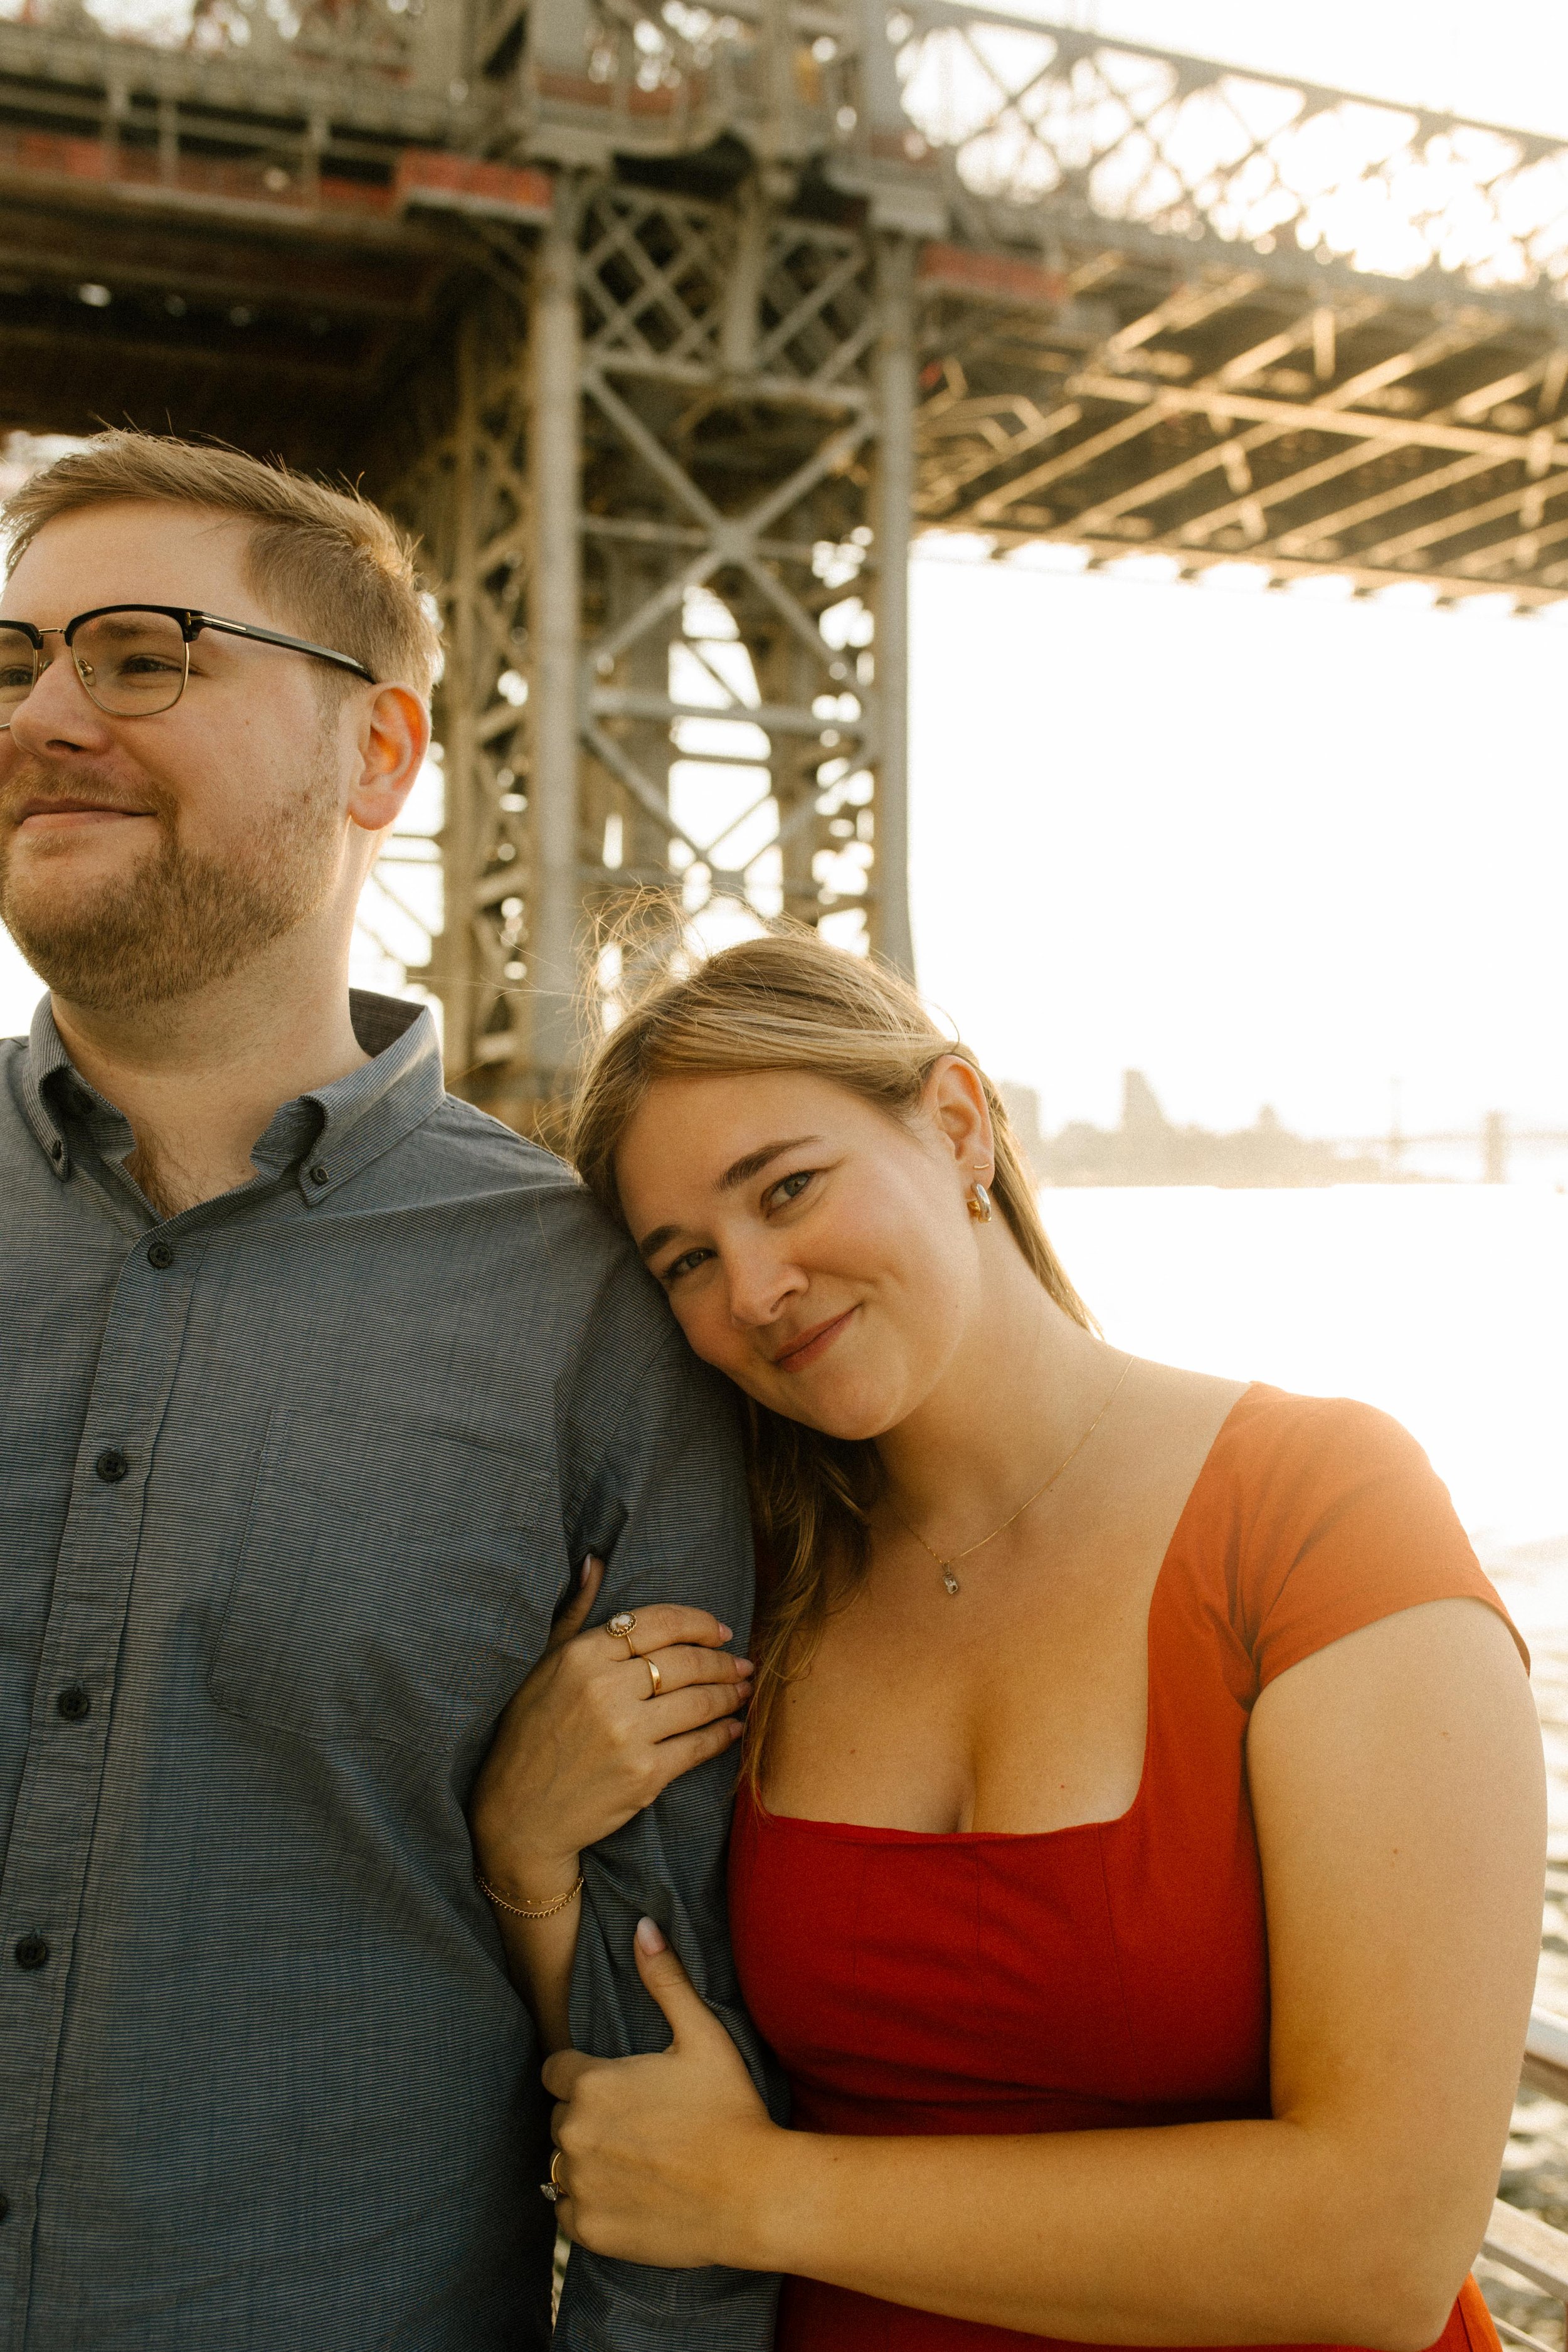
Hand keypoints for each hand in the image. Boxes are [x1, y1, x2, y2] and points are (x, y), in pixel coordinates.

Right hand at [470, 1561, 752, 1894]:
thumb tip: (594, 1560)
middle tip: (741, 1663)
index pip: (658, 1623)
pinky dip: (723, 1734)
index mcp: (581, 1656)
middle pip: (686, 1661)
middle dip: (722, 1661)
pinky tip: (732, 1728)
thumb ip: (573, 1612)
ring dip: (729, 1694)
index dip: (699, 1623)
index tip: (721, 1630)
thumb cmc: (529, 1735)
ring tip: (743, 1690)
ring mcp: (627, 1734)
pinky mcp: (644, 1776)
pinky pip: (699, 1746)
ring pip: (699, 1702)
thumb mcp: (544, 1667)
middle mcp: (605, 1689)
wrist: (518, 1816)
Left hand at [543, 1919, 781, 2268]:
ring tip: (634, 2162)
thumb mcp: (702, 2035)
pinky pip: (566, 2211)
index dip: (584, 2075)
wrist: (753, 2193)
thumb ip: (665, 1980)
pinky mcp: (587, 2229)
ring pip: (562, 2164)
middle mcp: (574, 2132)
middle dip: (589, 2117)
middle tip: (637, 2126)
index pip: (556, 2071)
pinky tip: (628, 2197)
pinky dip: (588, 2206)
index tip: (618, 2087)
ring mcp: (578, 2184)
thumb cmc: (730, 2110)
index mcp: (592, 2083)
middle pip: (561, 2117)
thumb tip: (642, 1926)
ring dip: (587, 2161)